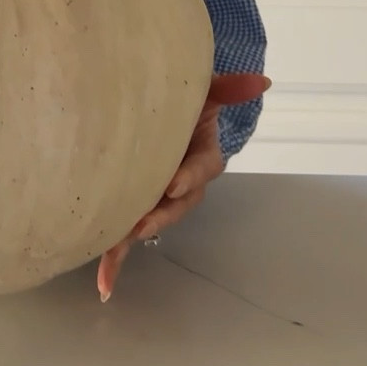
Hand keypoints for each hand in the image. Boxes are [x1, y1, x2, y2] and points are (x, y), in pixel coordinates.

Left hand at [96, 70, 271, 302]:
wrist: (158, 112)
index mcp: (200, 155)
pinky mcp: (133, 207)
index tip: (174, 183)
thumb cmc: (183, 101)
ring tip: (115, 252)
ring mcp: (157, 197)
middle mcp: (182, 182)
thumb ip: (228, 87)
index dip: (189, 176)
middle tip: (142, 224)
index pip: (201, 167)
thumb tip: (263, 80)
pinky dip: (114, 261)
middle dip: (161, 216)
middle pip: (178, 205)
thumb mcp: (203, 90)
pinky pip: (125, 236)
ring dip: (132, 239)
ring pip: (151, 222)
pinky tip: (103, 285)